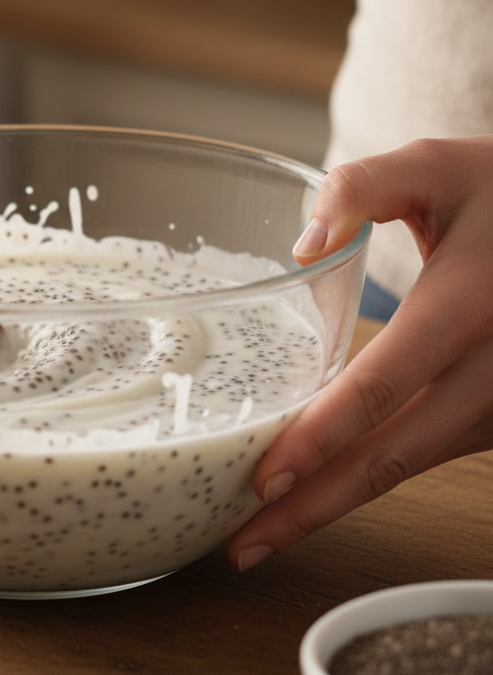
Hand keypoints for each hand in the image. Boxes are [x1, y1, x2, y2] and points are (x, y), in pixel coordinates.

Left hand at [228, 135, 492, 570]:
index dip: (322, 438)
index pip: (382, 387)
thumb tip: (304, 247)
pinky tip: (316, 488)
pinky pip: (424, 453)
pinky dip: (368, 475)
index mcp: (468, 309)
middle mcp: (492, 372)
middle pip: (393, 458)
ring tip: (264, 529)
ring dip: (337, 501)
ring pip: (410, 467)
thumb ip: (366, 187)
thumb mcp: (437, 165)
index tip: (265, 478)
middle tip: (242, 544)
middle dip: (314, 507)